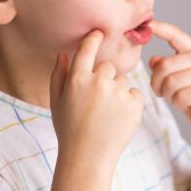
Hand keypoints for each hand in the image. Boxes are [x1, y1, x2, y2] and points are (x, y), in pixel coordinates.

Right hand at [49, 29, 143, 167]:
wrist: (88, 158)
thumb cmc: (68, 130)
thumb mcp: (56, 102)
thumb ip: (59, 75)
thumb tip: (64, 54)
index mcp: (77, 79)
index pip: (88, 48)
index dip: (94, 38)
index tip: (99, 33)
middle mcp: (99, 82)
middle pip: (108, 67)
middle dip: (104, 79)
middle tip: (96, 101)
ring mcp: (119, 93)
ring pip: (122, 80)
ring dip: (117, 91)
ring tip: (106, 114)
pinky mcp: (135, 104)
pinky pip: (134, 93)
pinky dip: (129, 103)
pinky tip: (117, 119)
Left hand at [148, 20, 190, 139]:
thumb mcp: (175, 80)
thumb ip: (165, 67)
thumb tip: (154, 60)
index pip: (176, 35)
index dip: (161, 28)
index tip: (148, 23)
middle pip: (165, 66)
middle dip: (156, 83)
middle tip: (159, 92)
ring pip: (171, 82)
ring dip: (167, 95)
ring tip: (175, 98)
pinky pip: (181, 96)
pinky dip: (177, 103)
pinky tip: (186, 104)